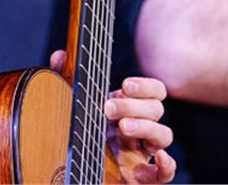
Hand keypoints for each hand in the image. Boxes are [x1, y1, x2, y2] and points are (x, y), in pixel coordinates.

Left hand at [49, 51, 176, 183]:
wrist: (73, 172)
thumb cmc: (76, 136)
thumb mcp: (69, 105)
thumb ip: (65, 79)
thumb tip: (59, 54)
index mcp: (129, 110)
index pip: (154, 92)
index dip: (145, 86)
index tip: (125, 85)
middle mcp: (140, 129)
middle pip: (156, 110)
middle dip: (133, 106)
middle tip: (107, 108)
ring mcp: (142, 154)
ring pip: (163, 135)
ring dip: (146, 127)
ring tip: (122, 127)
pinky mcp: (142, 179)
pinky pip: (166, 173)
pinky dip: (167, 165)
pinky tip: (158, 157)